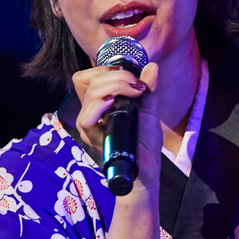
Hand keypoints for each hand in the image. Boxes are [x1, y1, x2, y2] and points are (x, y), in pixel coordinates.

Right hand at [71, 61, 161, 189]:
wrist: (145, 171)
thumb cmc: (143, 144)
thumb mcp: (148, 112)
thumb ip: (148, 89)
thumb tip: (152, 66)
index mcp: (100, 103)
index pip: (87, 78)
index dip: (104, 69)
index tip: (130, 74)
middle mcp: (91, 113)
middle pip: (87, 80)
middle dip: (115, 75)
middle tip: (137, 85)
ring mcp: (89, 126)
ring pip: (89, 94)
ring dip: (113, 85)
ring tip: (133, 91)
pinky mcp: (92, 139)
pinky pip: (86, 118)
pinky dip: (99, 105)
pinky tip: (113, 102)